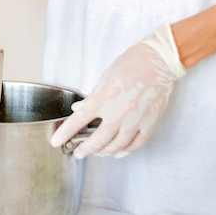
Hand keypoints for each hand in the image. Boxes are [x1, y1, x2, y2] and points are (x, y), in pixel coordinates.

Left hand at [50, 23, 186, 158]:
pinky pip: (136, 144)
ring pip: (117, 145)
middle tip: (78, 153)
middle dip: (85, 149)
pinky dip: (126, 151)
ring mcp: (136, 119)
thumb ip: (92, 97)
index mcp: (104, 98)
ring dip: (104, 152)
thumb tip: (78, 110)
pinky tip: (118, 152)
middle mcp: (119, 112)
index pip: (79, 119)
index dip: (66, 133)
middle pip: (98, 139)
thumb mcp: (105, 77)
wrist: (159, 61)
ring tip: (96, 153)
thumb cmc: (131, 64)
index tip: (56, 141)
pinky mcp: (150, 122)